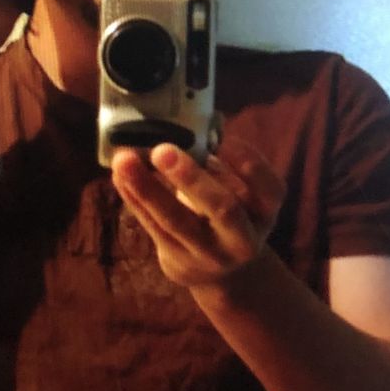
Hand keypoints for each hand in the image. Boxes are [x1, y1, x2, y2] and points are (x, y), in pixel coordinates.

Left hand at [111, 137, 284, 290]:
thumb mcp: (238, 188)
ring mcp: (209, 254)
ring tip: (125, 160)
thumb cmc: (227, 210)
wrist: (218, 269)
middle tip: (162, 150)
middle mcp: (244, 237)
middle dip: (191, 178)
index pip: (268, 186)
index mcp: (266, 211)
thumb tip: (202, 120)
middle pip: (223, 209)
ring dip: (147, 188)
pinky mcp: (177, 259)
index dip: (244, 160)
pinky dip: (134, 198)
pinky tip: (121, 176)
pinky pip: (152, 226)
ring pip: (176, 221)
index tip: (219, 136)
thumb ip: (222, 160)